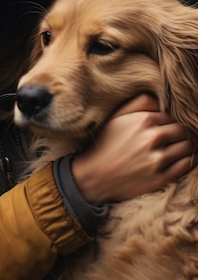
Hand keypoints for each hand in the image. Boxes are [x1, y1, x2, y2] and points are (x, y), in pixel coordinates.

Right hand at [71, 94, 195, 204]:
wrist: (92, 176)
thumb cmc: (104, 143)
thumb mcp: (116, 116)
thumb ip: (140, 102)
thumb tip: (162, 101)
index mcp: (144, 120)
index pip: (173, 116)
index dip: (172, 121)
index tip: (169, 126)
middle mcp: (153, 138)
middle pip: (184, 130)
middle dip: (182, 133)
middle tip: (177, 137)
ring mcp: (158, 159)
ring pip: (188, 147)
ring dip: (188, 146)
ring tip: (181, 147)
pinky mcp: (160, 178)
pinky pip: (186, 165)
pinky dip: (190, 160)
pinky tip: (184, 158)